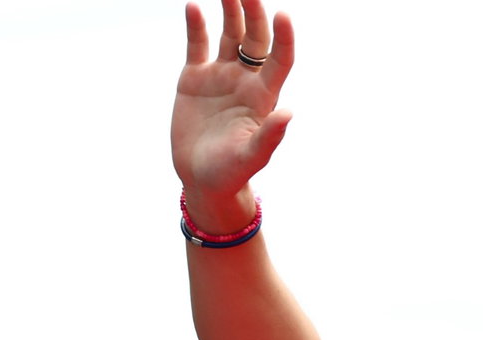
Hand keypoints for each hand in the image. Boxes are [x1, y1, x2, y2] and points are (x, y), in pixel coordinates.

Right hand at [172, 0, 294, 217]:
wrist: (202, 179)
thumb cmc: (231, 173)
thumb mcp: (251, 158)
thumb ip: (269, 137)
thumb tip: (288, 115)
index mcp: (263, 96)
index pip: (279, 59)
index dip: (284, 38)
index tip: (284, 16)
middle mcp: (245, 80)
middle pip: (255, 38)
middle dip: (254, 13)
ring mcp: (221, 76)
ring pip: (229, 34)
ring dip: (230, 10)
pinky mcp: (195, 78)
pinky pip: (197, 44)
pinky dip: (196, 25)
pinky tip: (194, 6)